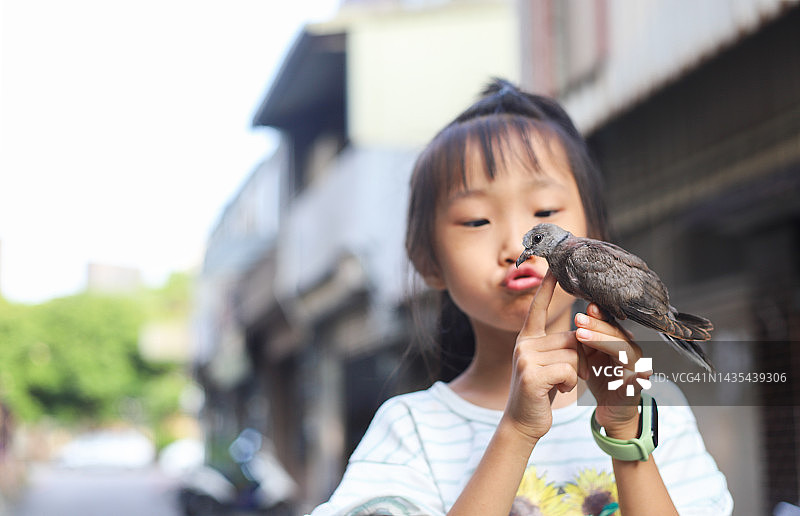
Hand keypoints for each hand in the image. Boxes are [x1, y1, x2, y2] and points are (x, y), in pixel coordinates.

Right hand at [504, 271, 580, 440]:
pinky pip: (568, 369)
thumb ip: (560, 346)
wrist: (523, 422)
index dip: (546, 288)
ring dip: (575, 373)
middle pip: (571, 338)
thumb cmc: (541, 392)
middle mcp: (523, 344)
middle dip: (580, 358)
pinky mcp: (531, 374)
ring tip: (558, 385)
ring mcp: (525, 357)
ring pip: (573, 354)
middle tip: (571, 377)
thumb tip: (582, 331)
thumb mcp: (550, 365)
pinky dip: (570, 382)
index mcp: (527, 339)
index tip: (552, 267)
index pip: (537, 308)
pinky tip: (556, 390)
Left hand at [575, 303, 651, 437]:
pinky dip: (635, 375)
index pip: (611, 324)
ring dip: (602, 341)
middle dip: (596, 325)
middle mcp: (631, 351)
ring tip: (581, 335)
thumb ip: (585, 338)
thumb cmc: (602, 378)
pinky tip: (631, 370)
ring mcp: (636, 368)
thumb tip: (578, 317)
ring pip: (623, 349)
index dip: (600, 315)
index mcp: (620, 341)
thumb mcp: (589, 355)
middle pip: (616, 333)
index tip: (586, 307)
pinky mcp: (636, 387)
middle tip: (579, 319)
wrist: (612, 408)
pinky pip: (637, 379)